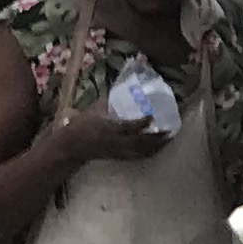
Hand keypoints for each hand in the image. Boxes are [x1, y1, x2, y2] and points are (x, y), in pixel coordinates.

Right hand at [45, 101, 164, 169]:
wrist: (72, 146)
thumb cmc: (82, 125)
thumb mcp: (94, 109)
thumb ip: (109, 100)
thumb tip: (122, 86)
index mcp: (109, 128)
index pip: (129, 126)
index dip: (142, 122)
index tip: (153, 115)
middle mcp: (116, 141)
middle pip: (140, 141)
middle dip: (156, 137)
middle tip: (170, 129)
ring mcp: (119, 151)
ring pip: (141, 151)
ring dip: (156, 146)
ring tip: (168, 138)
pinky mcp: (119, 157)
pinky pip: (138, 156)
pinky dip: (149, 152)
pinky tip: (157, 148)